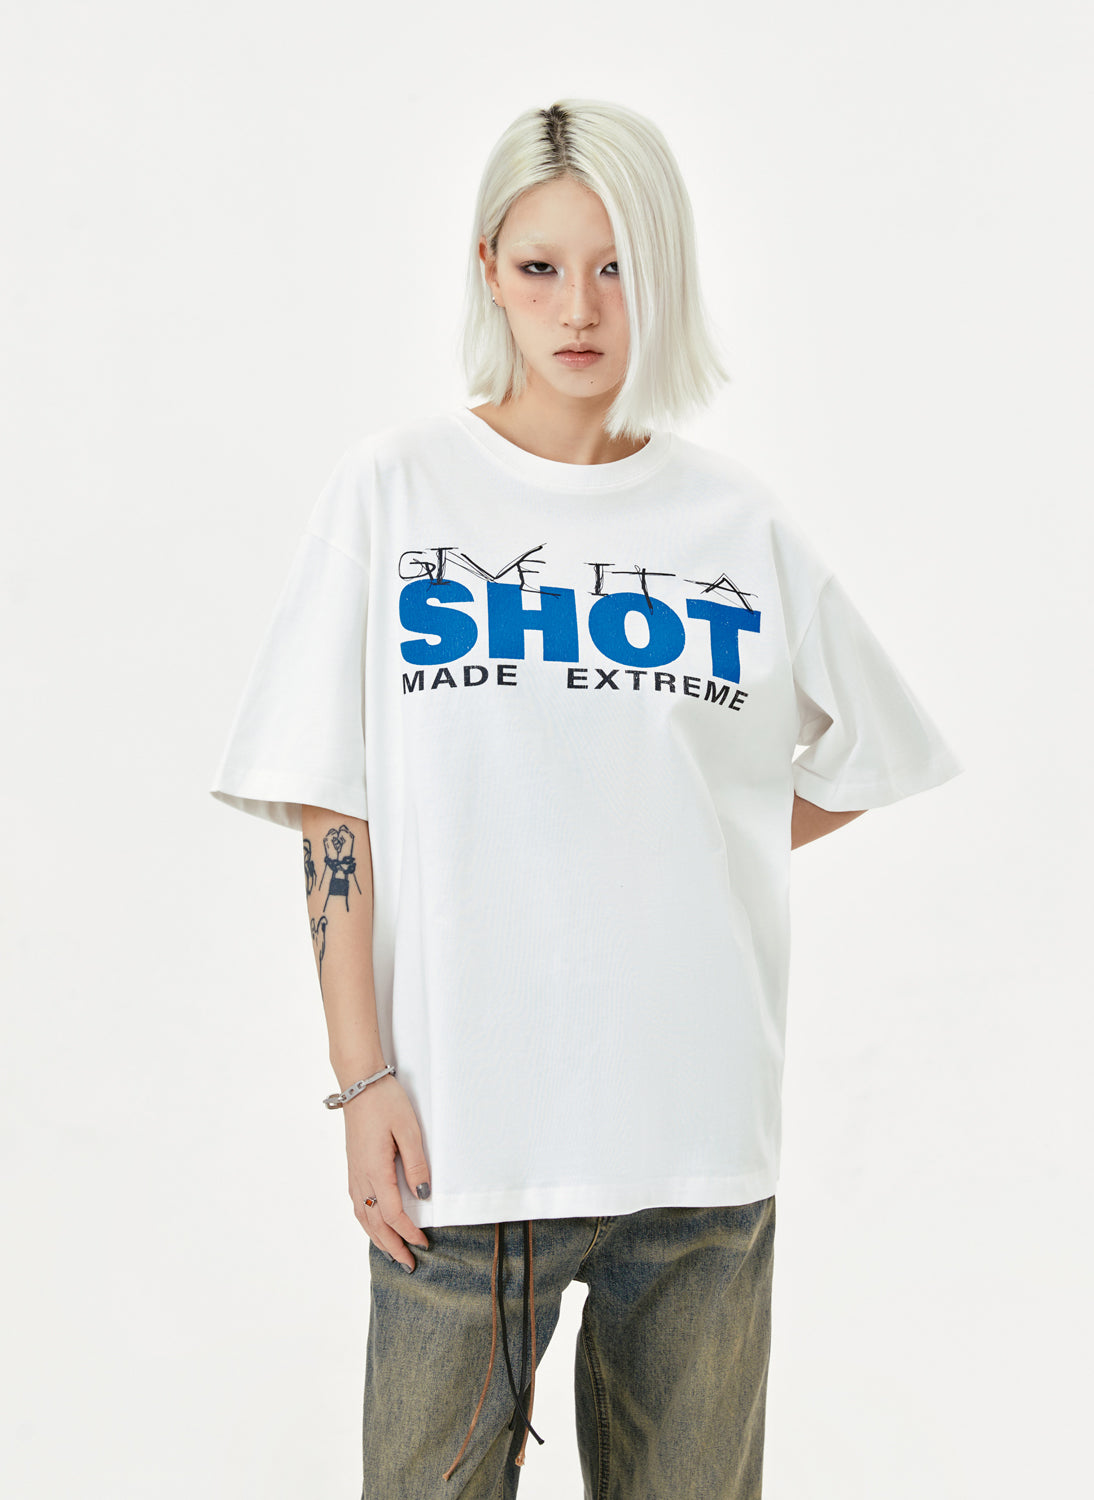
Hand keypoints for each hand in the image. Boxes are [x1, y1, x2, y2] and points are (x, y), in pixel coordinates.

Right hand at [344, 1074, 431, 1270]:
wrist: (359, 1084)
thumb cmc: (385, 1103)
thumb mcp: (409, 1130)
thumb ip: (416, 1163)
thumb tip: (423, 1194)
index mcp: (375, 1170)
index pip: (392, 1213)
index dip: (408, 1232)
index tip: (424, 1242)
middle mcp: (360, 1177)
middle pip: (374, 1223)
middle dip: (392, 1246)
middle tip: (409, 1264)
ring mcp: (353, 1173)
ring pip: (362, 1217)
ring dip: (378, 1238)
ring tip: (393, 1253)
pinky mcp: (353, 1168)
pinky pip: (357, 1205)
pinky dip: (367, 1223)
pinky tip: (374, 1226)